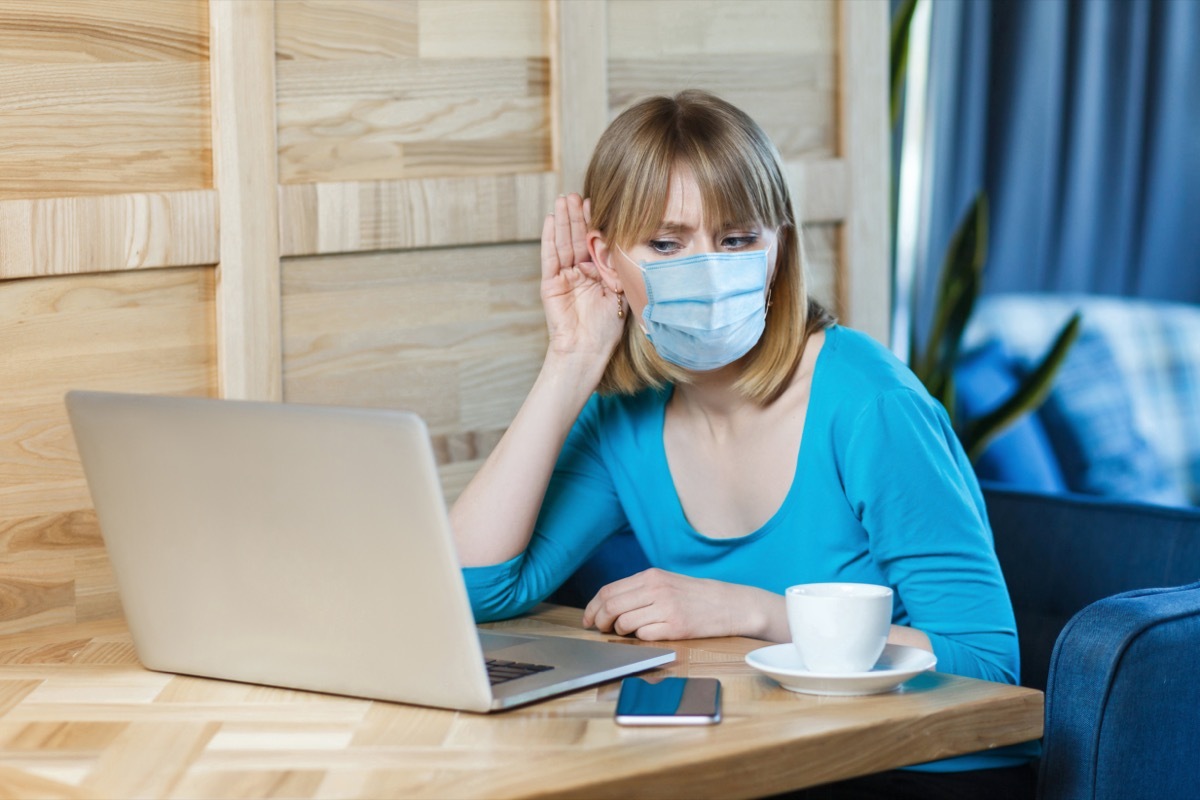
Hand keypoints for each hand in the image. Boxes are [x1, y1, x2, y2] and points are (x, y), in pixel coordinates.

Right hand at [540, 194, 624, 365]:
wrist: (587, 351)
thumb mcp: (620, 293)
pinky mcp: (550, 282)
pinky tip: (551, 219)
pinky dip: (550, 237)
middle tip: (577, 193)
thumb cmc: (606, 329)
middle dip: (578, 215)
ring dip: (564, 220)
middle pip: (578, 238)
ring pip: (563, 242)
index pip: (596, 243)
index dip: (596, 223)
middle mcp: (580, 272)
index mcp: (598, 274)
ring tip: (564, 198)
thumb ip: (619, 269)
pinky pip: (550, 256)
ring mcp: (564, 276)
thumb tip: (625, 242)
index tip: (600, 202)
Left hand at [582, 568, 769, 640]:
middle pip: (611, 606)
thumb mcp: (666, 583)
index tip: (588, 619)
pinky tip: (648, 634)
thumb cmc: (694, 596)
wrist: (729, 605)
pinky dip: (640, 638)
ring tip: (627, 632)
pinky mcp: (676, 627)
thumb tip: (606, 605)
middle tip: (599, 629)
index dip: (592, 607)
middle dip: (599, 621)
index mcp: (651, 576)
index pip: (609, 591)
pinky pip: (644, 636)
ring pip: (624, 623)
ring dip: (620, 632)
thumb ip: (639, 590)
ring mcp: (666, 608)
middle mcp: (656, 589)